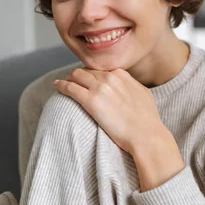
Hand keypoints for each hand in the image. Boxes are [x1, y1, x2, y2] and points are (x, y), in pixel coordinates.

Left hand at [54, 68, 168, 154]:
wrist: (146, 135)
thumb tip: (127, 86)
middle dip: (79, 75)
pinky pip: (70, 88)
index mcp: (121, 74)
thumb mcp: (143, 94)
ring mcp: (99, 88)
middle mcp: (109, 77)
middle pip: (87, 71)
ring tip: (63, 83)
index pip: (100, 69)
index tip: (88, 79)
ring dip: (69, 78)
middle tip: (72, 81)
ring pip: (76, 76)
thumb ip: (131, 86)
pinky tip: (57, 86)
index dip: (92, 74)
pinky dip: (62, 85)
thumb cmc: (147, 120)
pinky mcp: (90, 101)